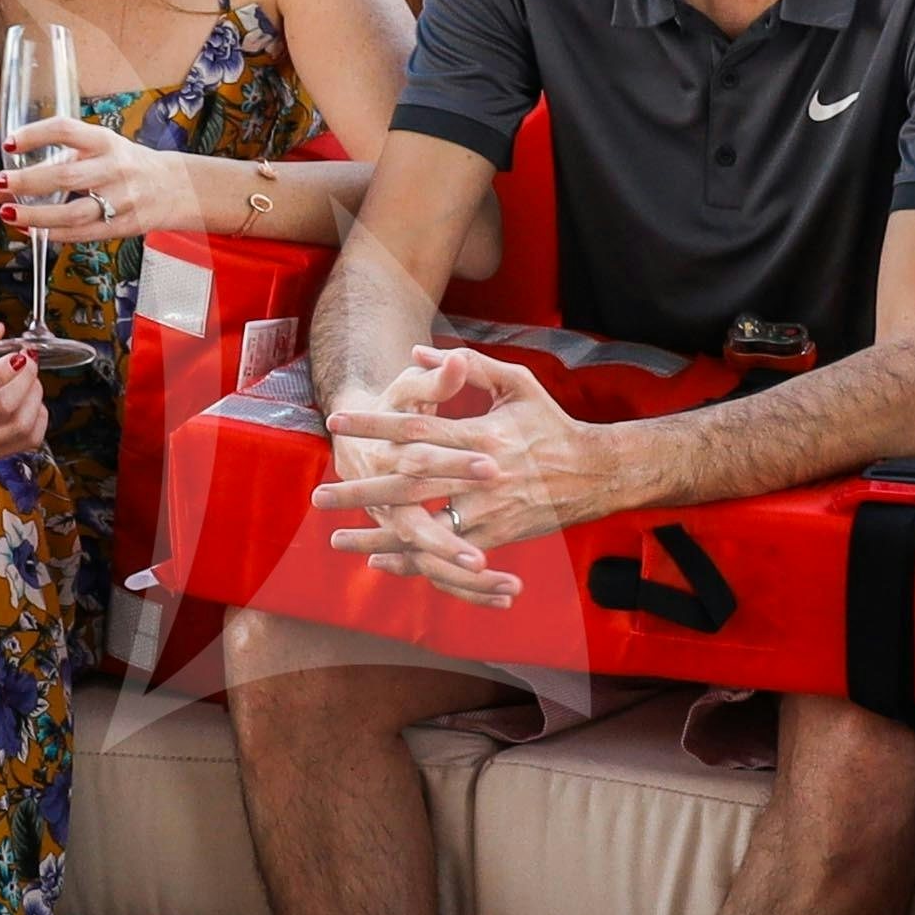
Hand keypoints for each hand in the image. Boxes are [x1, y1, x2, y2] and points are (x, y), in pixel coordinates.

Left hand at [0, 113, 188, 251]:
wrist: (174, 187)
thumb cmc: (127, 164)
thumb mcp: (103, 146)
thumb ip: (67, 156)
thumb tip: (15, 172)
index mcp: (105, 141)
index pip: (66, 130)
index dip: (34, 135)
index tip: (9, 144)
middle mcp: (113, 168)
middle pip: (66, 175)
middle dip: (27, 181)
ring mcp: (120, 200)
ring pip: (72, 213)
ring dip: (35, 215)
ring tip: (7, 213)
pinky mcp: (122, 226)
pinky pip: (82, 234)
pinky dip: (53, 234)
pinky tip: (32, 230)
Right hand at [0, 317, 53, 465]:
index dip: (2, 373)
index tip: (18, 355)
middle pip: (3, 408)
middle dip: (25, 378)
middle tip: (28, 359)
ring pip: (20, 426)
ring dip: (35, 396)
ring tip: (30, 378)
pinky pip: (30, 439)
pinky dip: (40, 417)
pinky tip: (30, 400)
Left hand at [316, 348, 614, 569]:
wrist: (595, 473)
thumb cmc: (550, 424)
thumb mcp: (517, 383)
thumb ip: (470, 365)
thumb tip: (420, 352)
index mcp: (482, 432)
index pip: (419, 425)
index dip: (376, 423)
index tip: (339, 421)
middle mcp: (481, 473)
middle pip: (410, 481)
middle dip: (363, 489)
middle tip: (320, 495)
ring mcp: (488, 508)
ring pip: (424, 525)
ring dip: (377, 536)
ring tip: (336, 539)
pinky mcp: (495, 536)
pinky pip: (447, 552)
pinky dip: (412, 560)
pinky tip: (379, 562)